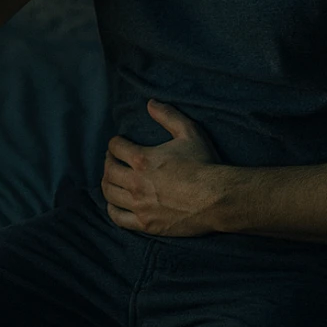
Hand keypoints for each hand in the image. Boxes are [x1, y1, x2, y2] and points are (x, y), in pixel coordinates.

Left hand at [102, 99, 224, 236]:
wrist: (218, 198)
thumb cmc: (205, 164)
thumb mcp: (189, 132)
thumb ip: (168, 115)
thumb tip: (150, 103)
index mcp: (142, 159)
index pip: (115, 147)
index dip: (115, 143)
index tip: (119, 144)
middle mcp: (136, 182)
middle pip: (108, 170)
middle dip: (108, 162)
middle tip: (114, 160)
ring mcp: (139, 205)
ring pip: (109, 193)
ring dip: (108, 183)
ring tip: (113, 179)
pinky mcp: (145, 224)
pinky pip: (117, 217)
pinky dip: (112, 209)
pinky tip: (115, 203)